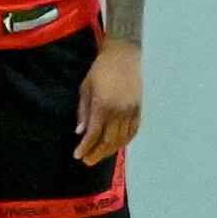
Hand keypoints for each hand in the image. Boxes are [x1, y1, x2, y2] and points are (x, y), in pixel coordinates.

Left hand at [76, 38, 142, 166]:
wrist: (124, 55)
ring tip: (100, 155)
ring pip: (121, 138)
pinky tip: (117, 145)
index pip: (94, 134)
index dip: (85, 147)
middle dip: (97, 153)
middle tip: (88, 162)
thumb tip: (80, 132)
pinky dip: (125, 141)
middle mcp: (119, 112)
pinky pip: (133, 131)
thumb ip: (83, 111)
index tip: (78, 155)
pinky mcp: (139, 109)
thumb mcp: (86, 88)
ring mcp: (131, 111)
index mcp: (103, 106)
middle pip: (108, 140)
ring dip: (110, 150)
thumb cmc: (100, 70)